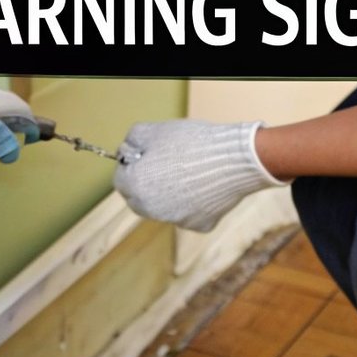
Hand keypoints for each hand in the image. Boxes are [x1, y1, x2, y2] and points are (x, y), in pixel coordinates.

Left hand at [113, 120, 285, 232]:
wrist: (235, 159)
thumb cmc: (192, 142)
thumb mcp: (153, 130)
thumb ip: (132, 141)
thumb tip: (128, 152)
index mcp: (135, 186)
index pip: (121, 180)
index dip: (132, 165)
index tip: (145, 156)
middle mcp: (151, 210)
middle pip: (139, 198)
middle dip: (146, 183)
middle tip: (164, 165)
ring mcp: (175, 221)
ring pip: (164, 208)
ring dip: (169, 194)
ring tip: (189, 172)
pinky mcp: (198, 226)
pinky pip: (189, 215)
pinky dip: (194, 203)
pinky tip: (205, 186)